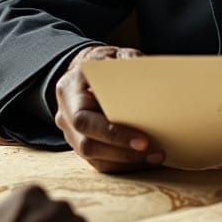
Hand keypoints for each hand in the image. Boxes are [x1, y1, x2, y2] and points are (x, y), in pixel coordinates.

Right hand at [53, 45, 163, 173]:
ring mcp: (71, 134)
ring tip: (156, 157)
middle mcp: (65, 116)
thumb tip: (151, 81)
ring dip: (127, 162)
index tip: (143, 139)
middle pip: (87, 145)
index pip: (84, 120)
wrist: (89, 71)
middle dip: (123, 152)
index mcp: (69, 91)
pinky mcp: (83, 145)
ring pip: (95, 158)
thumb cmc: (104, 63)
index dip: (112, 133)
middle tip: (153, 151)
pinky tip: (146, 160)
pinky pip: (101, 163)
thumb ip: (129, 65)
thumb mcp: (115, 56)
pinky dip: (124, 165)